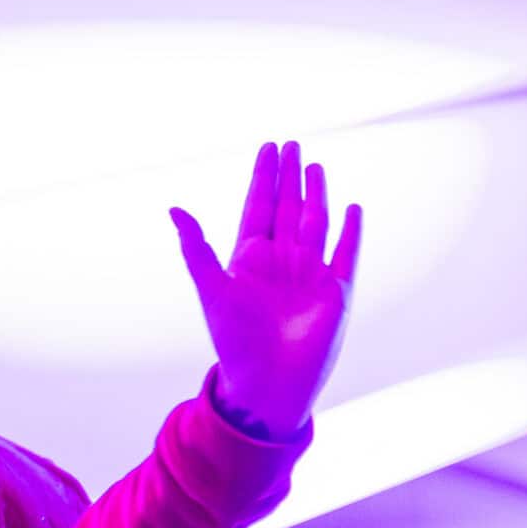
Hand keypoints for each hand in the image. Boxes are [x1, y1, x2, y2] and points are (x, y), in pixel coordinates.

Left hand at [170, 140, 362, 438]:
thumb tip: (174, 209)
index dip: (263, 179)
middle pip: (287, 209)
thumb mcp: (213, 290)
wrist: (268, 383)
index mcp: (250, 261)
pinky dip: (351, 232)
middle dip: (289, 178)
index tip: (268, 148)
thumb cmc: (236, 342)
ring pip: (315, 224)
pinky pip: (345, 254)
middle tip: (291, 144)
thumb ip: (196, 249)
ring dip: (316, 195)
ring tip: (314, 166)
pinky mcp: (335, 291)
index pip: (258, 208)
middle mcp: (280, 263)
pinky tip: (352, 209)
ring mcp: (309, 275)